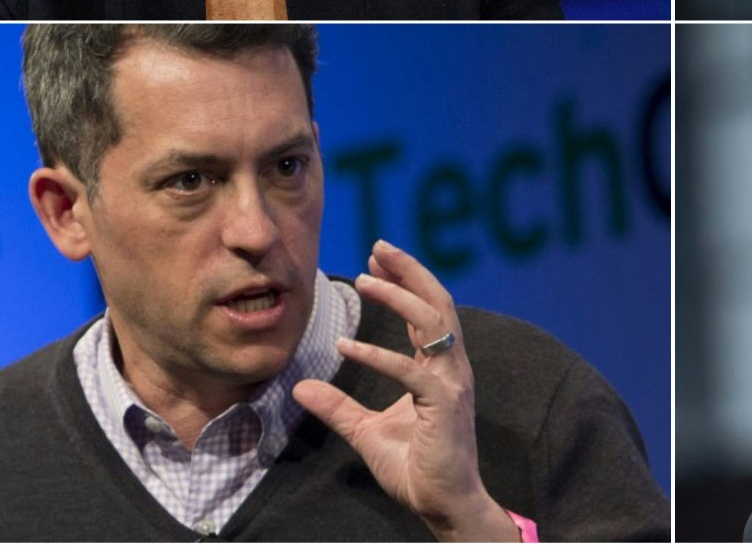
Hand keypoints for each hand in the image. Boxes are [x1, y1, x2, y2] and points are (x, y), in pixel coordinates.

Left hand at [293, 240, 515, 541]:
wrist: (443, 504)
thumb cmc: (415, 468)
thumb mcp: (366, 431)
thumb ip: (338, 406)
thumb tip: (300, 387)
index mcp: (440, 368)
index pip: (427, 310)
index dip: (405, 280)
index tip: (376, 259)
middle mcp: (451, 367)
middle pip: (437, 302)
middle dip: (409, 270)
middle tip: (378, 247)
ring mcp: (451, 383)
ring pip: (432, 322)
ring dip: (399, 295)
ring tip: (366, 279)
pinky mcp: (443, 403)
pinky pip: (409, 370)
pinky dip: (377, 353)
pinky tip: (345, 344)